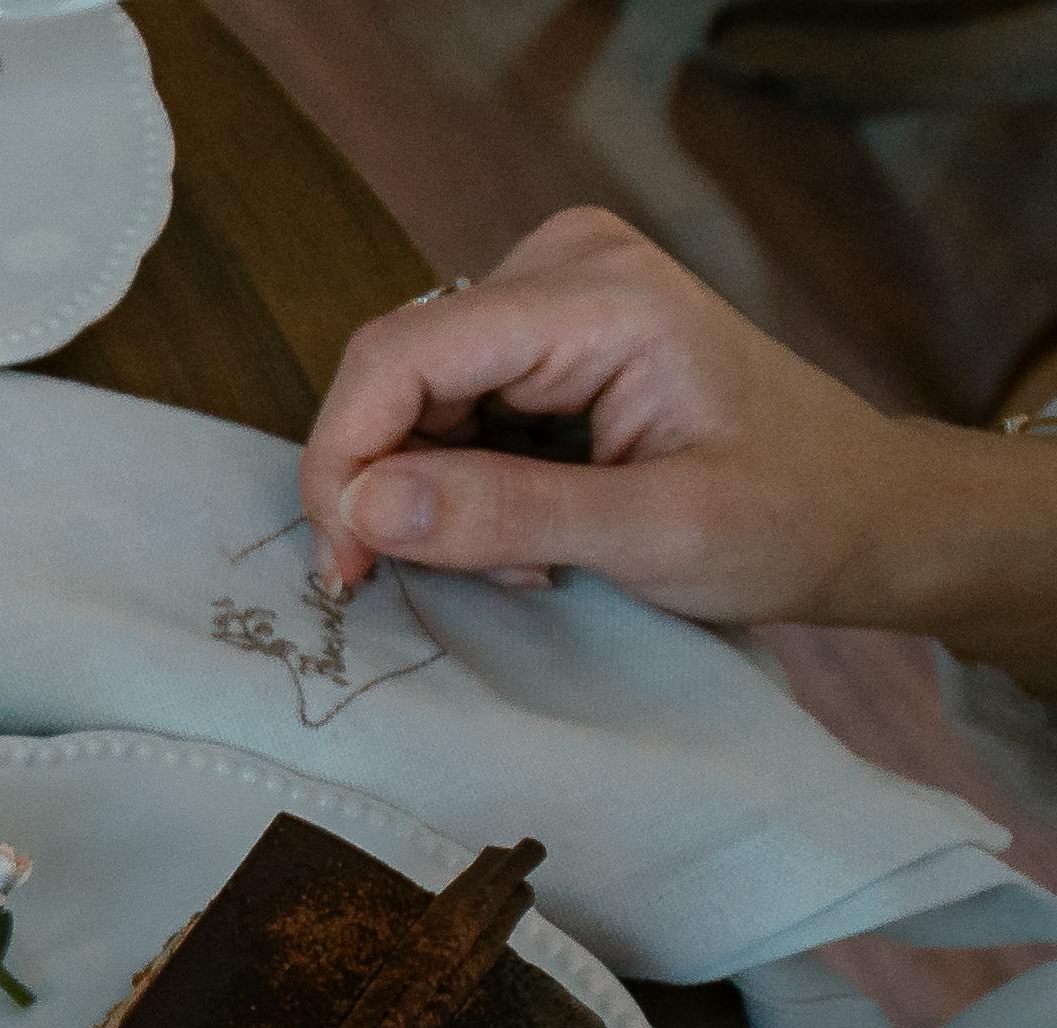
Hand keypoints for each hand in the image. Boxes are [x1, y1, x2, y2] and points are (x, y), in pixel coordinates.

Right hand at [298, 208, 915, 625]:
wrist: (871, 510)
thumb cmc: (792, 519)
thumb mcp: (657, 535)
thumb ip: (507, 516)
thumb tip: (362, 508)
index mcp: (600, 297)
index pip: (401, 357)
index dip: (347, 463)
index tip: (350, 569)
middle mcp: (564, 264)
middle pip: (395, 371)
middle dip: (394, 485)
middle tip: (460, 572)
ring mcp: (554, 290)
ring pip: (410, 394)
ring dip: (431, 490)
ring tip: (519, 555)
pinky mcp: (547, 328)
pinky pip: (446, 402)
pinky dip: (458, 479)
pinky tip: (526, 524)